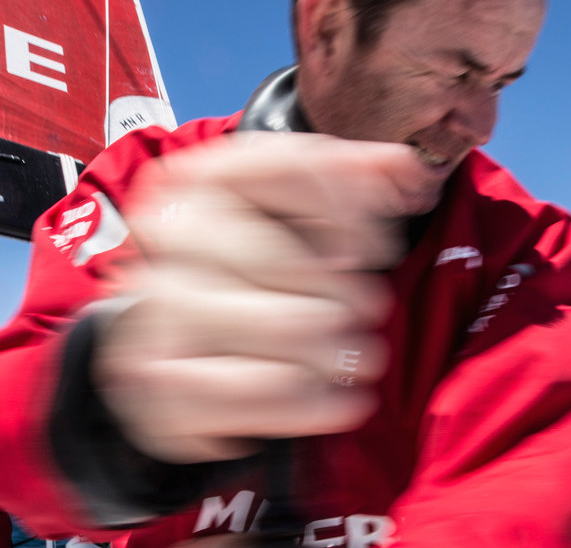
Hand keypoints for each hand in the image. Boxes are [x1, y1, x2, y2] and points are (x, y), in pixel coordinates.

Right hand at [92, 133, 440, 464]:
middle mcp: (171, 228)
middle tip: (369, 310)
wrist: (177, 331)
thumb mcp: (298, 206)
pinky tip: (338, 401)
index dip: (352, 208)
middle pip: (294, 260)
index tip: (375, 247)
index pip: (293, 167)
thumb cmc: (253, 257)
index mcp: (204, 173)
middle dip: (350, 294)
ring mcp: (159, 302)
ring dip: (339, 352)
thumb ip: (359, 176)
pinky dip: (314, 404)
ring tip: (353, 357)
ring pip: (287, 328)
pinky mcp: (160, 374)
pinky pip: (259, 391)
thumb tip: (411, 168)